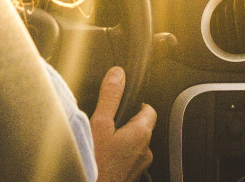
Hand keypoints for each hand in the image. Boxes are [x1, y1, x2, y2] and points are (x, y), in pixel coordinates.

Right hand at [90, 67, 155, 181]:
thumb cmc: (95, 164)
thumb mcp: (99, 125)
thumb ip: (110, 97)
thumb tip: (118, 73)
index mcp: (142, 133)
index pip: (149, 110)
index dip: (137, 105)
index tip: (124, 105)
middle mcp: (145, 151)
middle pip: (142, 128)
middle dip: (128, 124)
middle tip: (110, 124)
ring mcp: (138, 168)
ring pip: (135, 147)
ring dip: (123, 142)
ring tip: (105, 142)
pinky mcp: (130, 178)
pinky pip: (128, 161)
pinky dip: (119, 157)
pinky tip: (104, 157)